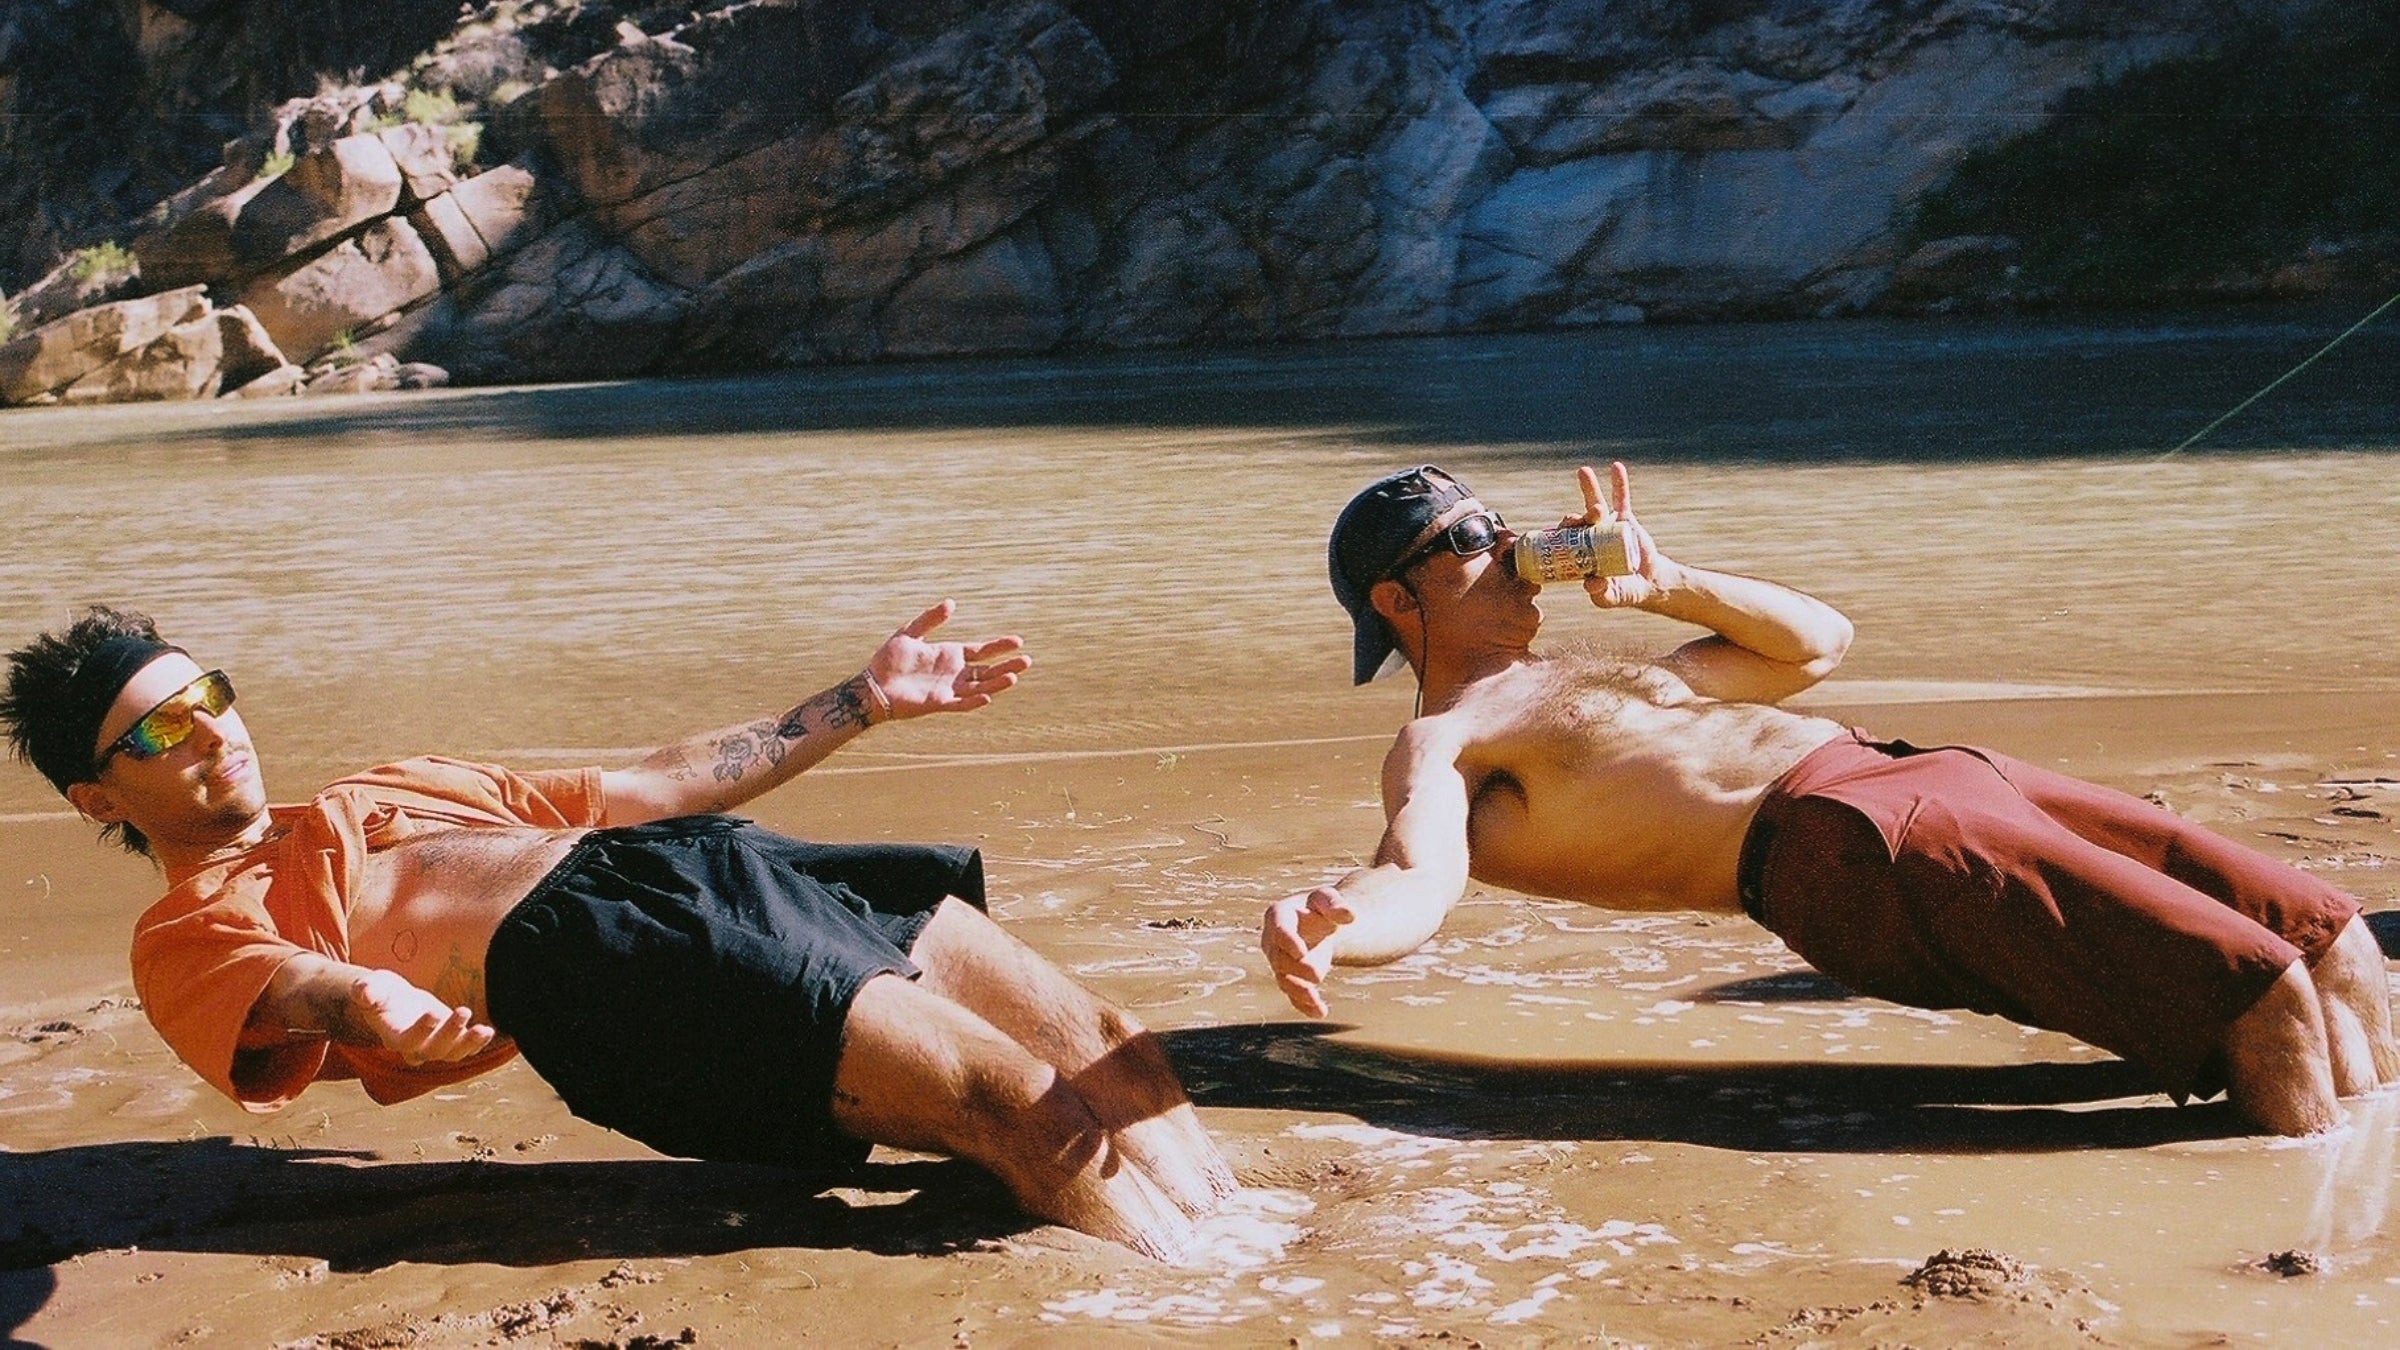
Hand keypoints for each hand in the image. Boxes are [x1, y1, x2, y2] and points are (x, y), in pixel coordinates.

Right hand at [349, 968, 496, 1064]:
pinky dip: (478, 1043)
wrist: (393, 1000)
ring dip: (469, 1044)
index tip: (432, 1013)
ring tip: (484, 1030)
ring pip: (453, 1054)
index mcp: (393, 1037)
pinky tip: (489, 1031)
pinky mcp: (450, 1038)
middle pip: (434, 1050)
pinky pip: (465, 1048)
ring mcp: (434, 1045)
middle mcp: (415, 1047)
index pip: (407, 1041)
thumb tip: (363, 991)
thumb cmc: (380, 993)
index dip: (420, 1031)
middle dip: (450, 1033)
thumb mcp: (371, 987)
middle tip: (463, 1010)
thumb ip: (366, 990)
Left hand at [864, 600, 1031, 720]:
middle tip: (1027, 661)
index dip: (999, 646)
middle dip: (1007, 665)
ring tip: (1015, 677)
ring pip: (980, 687)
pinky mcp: (939, 704)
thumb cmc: (889, 659)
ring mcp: (948, 689)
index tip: (1018, 641)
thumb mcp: (909, 633)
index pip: (981, 650)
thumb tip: (952, 603)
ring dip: (997, 683)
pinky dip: (975, 701)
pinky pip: (962, 704)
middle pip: (987, 670)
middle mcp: (954, 673)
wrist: (873, 685)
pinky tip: (988, 696)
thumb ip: (930, 619)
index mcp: (950, 655)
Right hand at [1261, 885, 1355, 1016]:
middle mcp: (1273, 941)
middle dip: (1297, 969)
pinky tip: (1320, 1011)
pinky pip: (1293, 995)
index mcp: (1278, 916)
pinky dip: (1305, 1005)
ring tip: (1315, 1001)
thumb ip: (1336, 904)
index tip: (1301, 952)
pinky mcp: (1289, 979)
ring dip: (1298, 992)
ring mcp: (1279, 962)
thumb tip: (1350, 915)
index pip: (1279, 930)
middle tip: (1318, 975)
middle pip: (1280, 958)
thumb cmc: (1320, 907)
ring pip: (1284, 980)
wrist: (1319, 923)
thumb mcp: (1327, 899)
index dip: (1288, 941)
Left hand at [1570, 462, 1672, 609]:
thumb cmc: (1623, 592)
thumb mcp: (1611, 597)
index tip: (1557, 533)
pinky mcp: (1625, 519)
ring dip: (1589, 489)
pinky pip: (1621, 499)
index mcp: (1579, 554)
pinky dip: (1619, 483)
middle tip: (1575, 520)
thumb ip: (1602, 594)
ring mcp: (1607, 526)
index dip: (1558, 535)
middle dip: (1573, 518)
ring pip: (1596, 505)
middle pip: (1577, 523)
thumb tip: (1591, 585)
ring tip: (1583, 473)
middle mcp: (1589, 537)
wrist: (1649, 582)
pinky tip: (1616, 467)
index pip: (1564, 542)